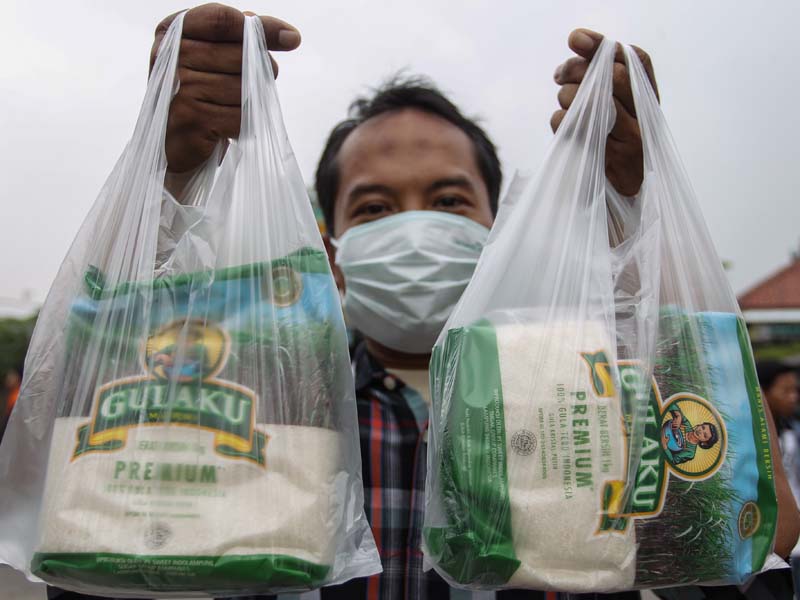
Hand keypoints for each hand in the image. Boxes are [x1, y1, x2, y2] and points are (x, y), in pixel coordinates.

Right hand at [150, 3, 300, 173]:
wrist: (171, 142)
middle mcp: (171, 56)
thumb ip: (244, 37)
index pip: (222, 19)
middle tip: (255, 83)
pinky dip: (242, 124)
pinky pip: (239, 116)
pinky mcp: (191, 119)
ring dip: (249, 101)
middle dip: (262, 69)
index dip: (262, 28)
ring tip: (232, 106)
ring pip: (242, 88)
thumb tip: (289, 35)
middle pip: (240, 55)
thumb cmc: (197, 94)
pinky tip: (226, 125)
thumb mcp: (211, 56)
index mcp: (173, 32)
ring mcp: (180, 87)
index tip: (291, 38)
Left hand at [551, 29, 658, 196]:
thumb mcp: (608, 114)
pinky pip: (575, 129)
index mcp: (648, 101)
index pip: (636, 60)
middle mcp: (645, 118)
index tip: (575, 38)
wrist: (621, 204)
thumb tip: (576, 42)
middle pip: (614, 75)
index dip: (604, 45)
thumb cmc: (610, 152)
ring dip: (567, 96)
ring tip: (565, 104)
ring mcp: (632, 140)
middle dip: (578, 69)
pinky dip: (560, 122)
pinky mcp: (613, 161)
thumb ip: (597, 79)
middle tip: (560, 75)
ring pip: (595, 99)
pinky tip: (562, 127)